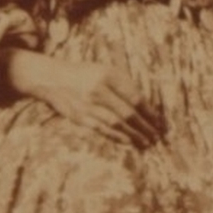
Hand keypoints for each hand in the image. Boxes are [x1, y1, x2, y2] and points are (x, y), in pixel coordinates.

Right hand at [4, 50, 161, 148]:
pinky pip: (102, 130)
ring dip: (133, 135)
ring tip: (146, 142)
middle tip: (157, 136)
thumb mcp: (106, 70)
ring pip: (116, 124)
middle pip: (127, 113)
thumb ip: (124, 85)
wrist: (53, 78)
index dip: (149, 112)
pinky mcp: (79, 117)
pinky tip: (128, 141)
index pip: (134, 97)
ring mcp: (87, 105)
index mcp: (108, 75)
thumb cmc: (86, 73)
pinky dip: (117, 137)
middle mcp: (98, 90)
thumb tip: (147, 106)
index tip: (159, 121)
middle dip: (145, 126)